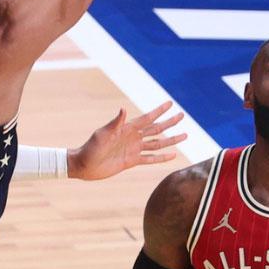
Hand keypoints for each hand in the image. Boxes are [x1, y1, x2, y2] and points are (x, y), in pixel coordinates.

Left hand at [68, 101, 187, 180]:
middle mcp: (133, 137)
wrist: (84, 165)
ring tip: (184, 135)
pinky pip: (151, 159)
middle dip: (170, 122)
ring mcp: (134, 149)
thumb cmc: (90, 148)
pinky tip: (173, 155)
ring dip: (171, 140)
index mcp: (127, 128)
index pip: (148, 118)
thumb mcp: (102, 134)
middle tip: (182, 115)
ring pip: (157, 143)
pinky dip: (162, 157)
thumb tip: (124, 109)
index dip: (159, 111)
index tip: (171, 103)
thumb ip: (115, 123)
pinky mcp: (132, 161)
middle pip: (156, 129)